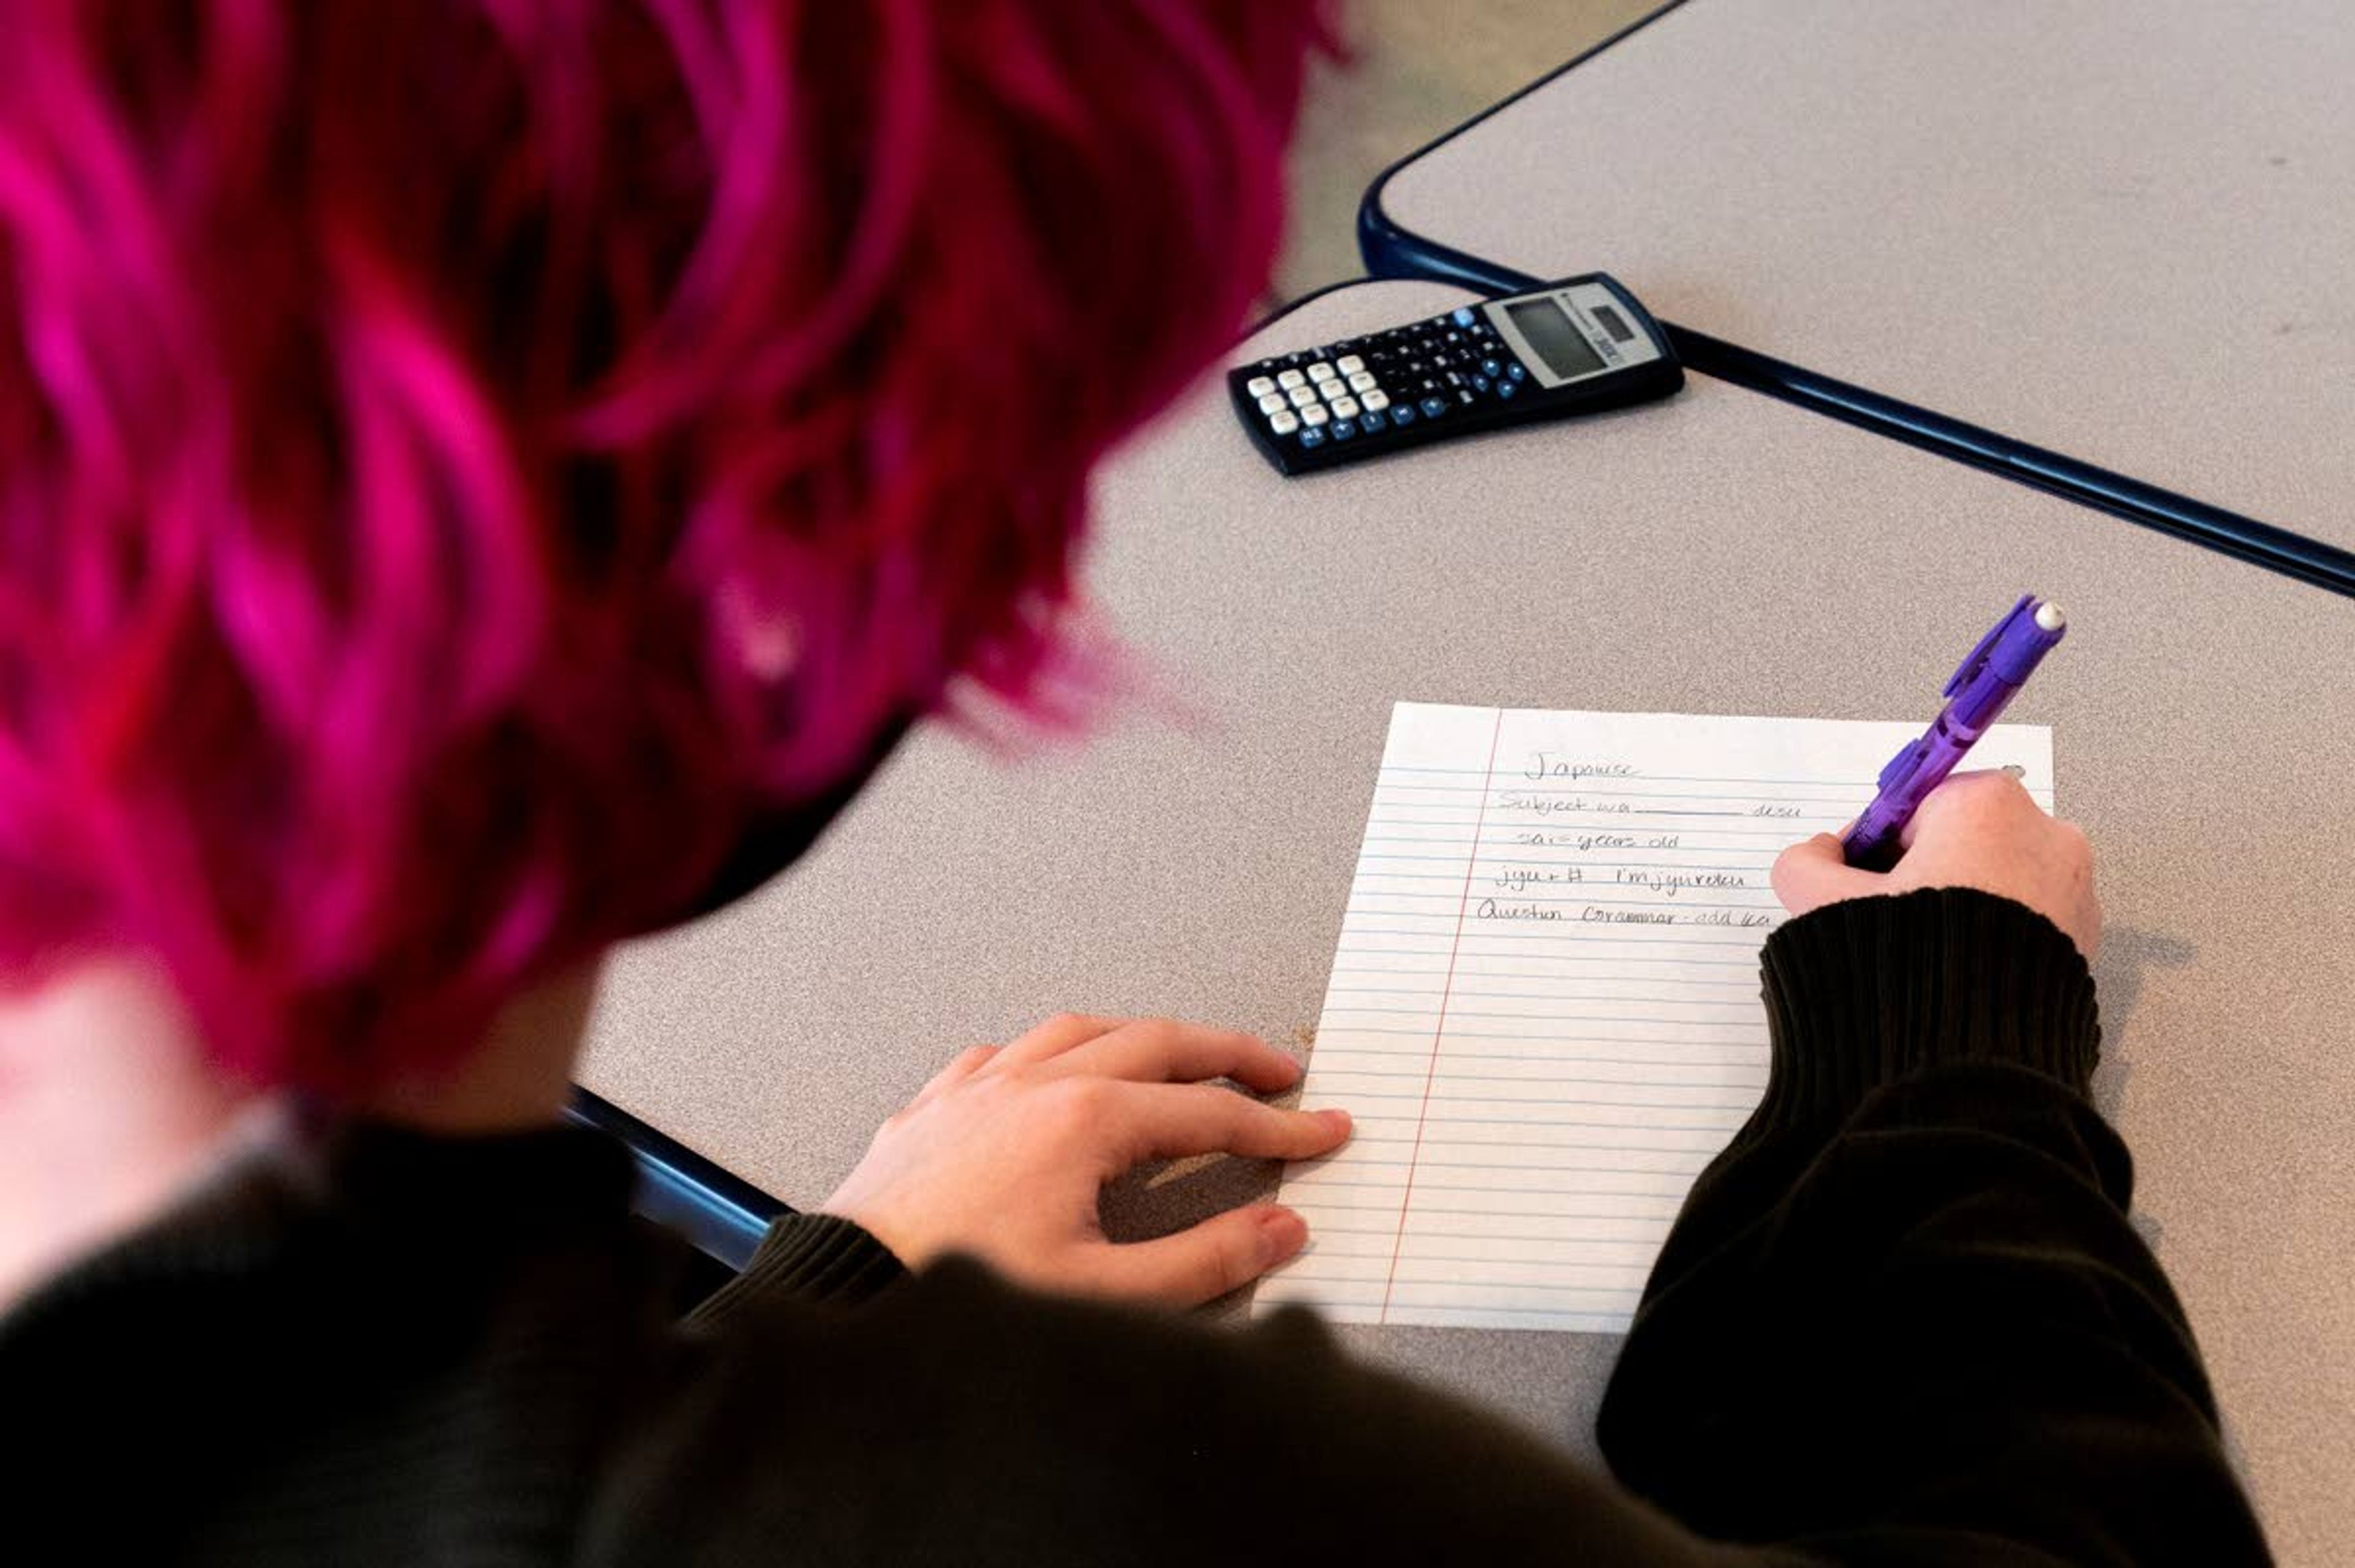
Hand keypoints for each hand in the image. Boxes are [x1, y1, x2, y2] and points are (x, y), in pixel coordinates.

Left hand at [821, 1014, 1350, 1305]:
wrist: (849, 1300)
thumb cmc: (960, 1296)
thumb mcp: (1104, 1296)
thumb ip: (1206, 1260)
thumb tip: (1280, 1231)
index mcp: (1083, 1121)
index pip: (1210, 1115)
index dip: (1278, 1126)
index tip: (1321, 1131)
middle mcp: (1031, 1086)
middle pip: (1156, 1044)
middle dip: (1227, 1055)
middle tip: (1278, 1071)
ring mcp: (976, 1090)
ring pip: (1076, 1031)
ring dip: (1140, 1038)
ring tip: (1178, 1054)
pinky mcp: (932, 1110)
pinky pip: (1001, 1056)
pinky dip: (1049, 1053)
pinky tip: (1053, 1071)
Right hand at [1771, 770, 2100, 957]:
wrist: (1978, 1056)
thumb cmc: (1913, 966)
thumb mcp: (1824, 903)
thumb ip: (1804, 865)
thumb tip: (1814, 857)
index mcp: (1984, 803)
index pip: (1912, 806)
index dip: (1874, 845)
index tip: (1857, 879)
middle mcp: (2045, 834)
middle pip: (1959, 841)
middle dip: (1920, 875)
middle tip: (1886, 921)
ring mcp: (2075, 889)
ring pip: (1994, 882)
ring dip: (1957, 909)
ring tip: (1922, 956)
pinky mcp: (2087, 938)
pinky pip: (2027, 923)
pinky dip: (1994, 940)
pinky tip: (1957, 973)